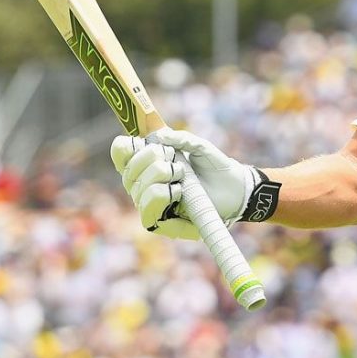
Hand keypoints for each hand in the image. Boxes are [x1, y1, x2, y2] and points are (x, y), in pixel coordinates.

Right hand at [111, 129, 257, 239]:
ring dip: (160, 176)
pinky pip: (147, 211)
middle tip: (177, 161)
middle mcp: (143, 183)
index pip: (121, 153)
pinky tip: (178, 192)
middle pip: (129, 171)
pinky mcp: (162, 221)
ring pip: (138, 190)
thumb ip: (181, 138)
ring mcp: (150, 203)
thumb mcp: (199, 146)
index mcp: (147, 162)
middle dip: (152, 160)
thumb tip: (159, 136)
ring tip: (182, 177)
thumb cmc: (215, 166)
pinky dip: (162, 196)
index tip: (140, 142)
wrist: (235, 189)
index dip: (126, 147)